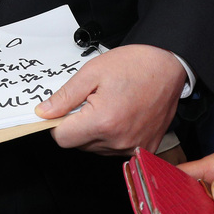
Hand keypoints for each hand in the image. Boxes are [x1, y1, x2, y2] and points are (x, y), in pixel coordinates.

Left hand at [35, 44, 185, 154]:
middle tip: (93, 100)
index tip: (64, 111)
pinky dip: (113, 135)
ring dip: (96, 131)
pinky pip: (116, 149)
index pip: (62, 139)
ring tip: (110, 105)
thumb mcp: (92, 72)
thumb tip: (44, 112)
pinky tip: (121, 115)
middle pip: (79, 144)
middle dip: (78, 124)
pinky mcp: (145, 148)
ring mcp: (133, 147)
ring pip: (96, 147)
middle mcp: (118, 140)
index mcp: (103, 121)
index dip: (58, 123)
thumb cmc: (136, 65)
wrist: (169, 66)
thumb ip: (65, 96)